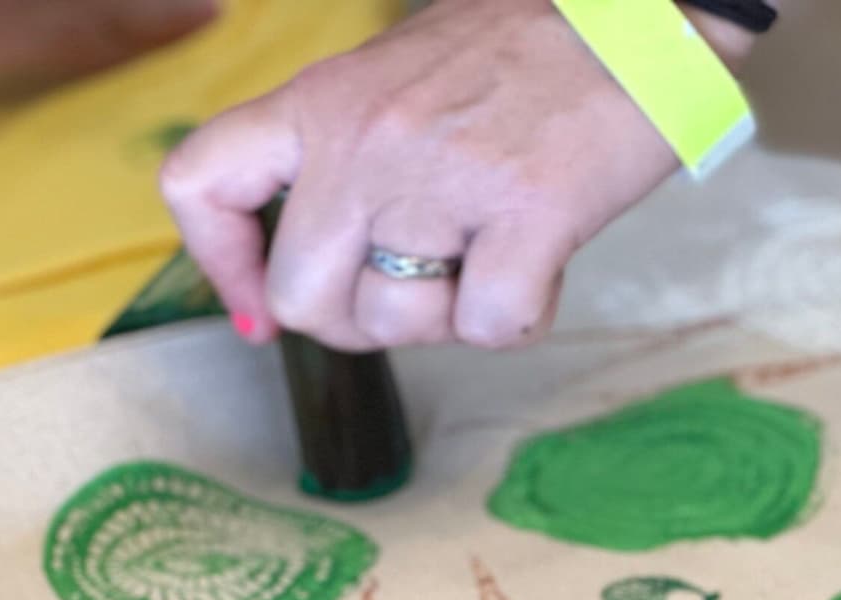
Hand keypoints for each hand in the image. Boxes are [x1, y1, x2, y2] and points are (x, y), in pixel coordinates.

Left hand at [159, 0, 756, 351]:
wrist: (637, 21)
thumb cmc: (527, 52)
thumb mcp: (399, 76)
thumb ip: (347, 151)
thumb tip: (327, 251)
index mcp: (324, 103)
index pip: (202, 184)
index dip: (221, 265)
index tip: (256, 309)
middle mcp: (367, 143)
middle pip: (301, 298)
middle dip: (355, 321)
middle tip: (412, 292)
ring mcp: (443, 180)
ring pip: (395, 323)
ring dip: (444, 320)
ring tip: (486, 258)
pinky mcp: (526, 215)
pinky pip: (489, 327)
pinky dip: (516, 319)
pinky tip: (538, 267)